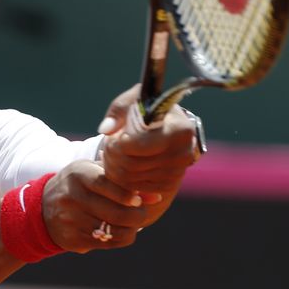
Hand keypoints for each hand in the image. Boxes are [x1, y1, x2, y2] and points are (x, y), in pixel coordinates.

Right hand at [42, 160, 147, 253]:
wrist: (42, 208)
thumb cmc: (78, 185)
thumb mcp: (92, 172)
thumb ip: (121, 180)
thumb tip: (155, 197)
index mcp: (78, 174)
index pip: (107, 185)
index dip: (128, 195)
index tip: (141, 200)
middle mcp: (72, 196)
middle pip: (114, 212)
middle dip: (137, 216)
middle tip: (143, 213)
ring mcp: (70, 219)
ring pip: (112, 230)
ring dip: (130, 229)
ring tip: (133, 223)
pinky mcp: (72, 238)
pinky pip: (106, 243)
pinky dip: (120, 239)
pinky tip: (121, 231)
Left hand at [96, 84, 197, 224]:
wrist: (166, 124)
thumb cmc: (147, 108)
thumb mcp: (134, 100)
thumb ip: (118, 111)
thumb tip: (105, 130)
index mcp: (179, 129)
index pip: (137, 144)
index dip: (118, 142)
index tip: (113, 135)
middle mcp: (183, 153)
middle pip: (132, 165)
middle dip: (111, 155)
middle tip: (107, 145)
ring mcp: (178, 172)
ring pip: (130, 179)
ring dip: (113, 167)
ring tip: (111, 152)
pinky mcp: (169, 185)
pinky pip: (136, 188)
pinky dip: (121, 179)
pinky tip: (119, 163)